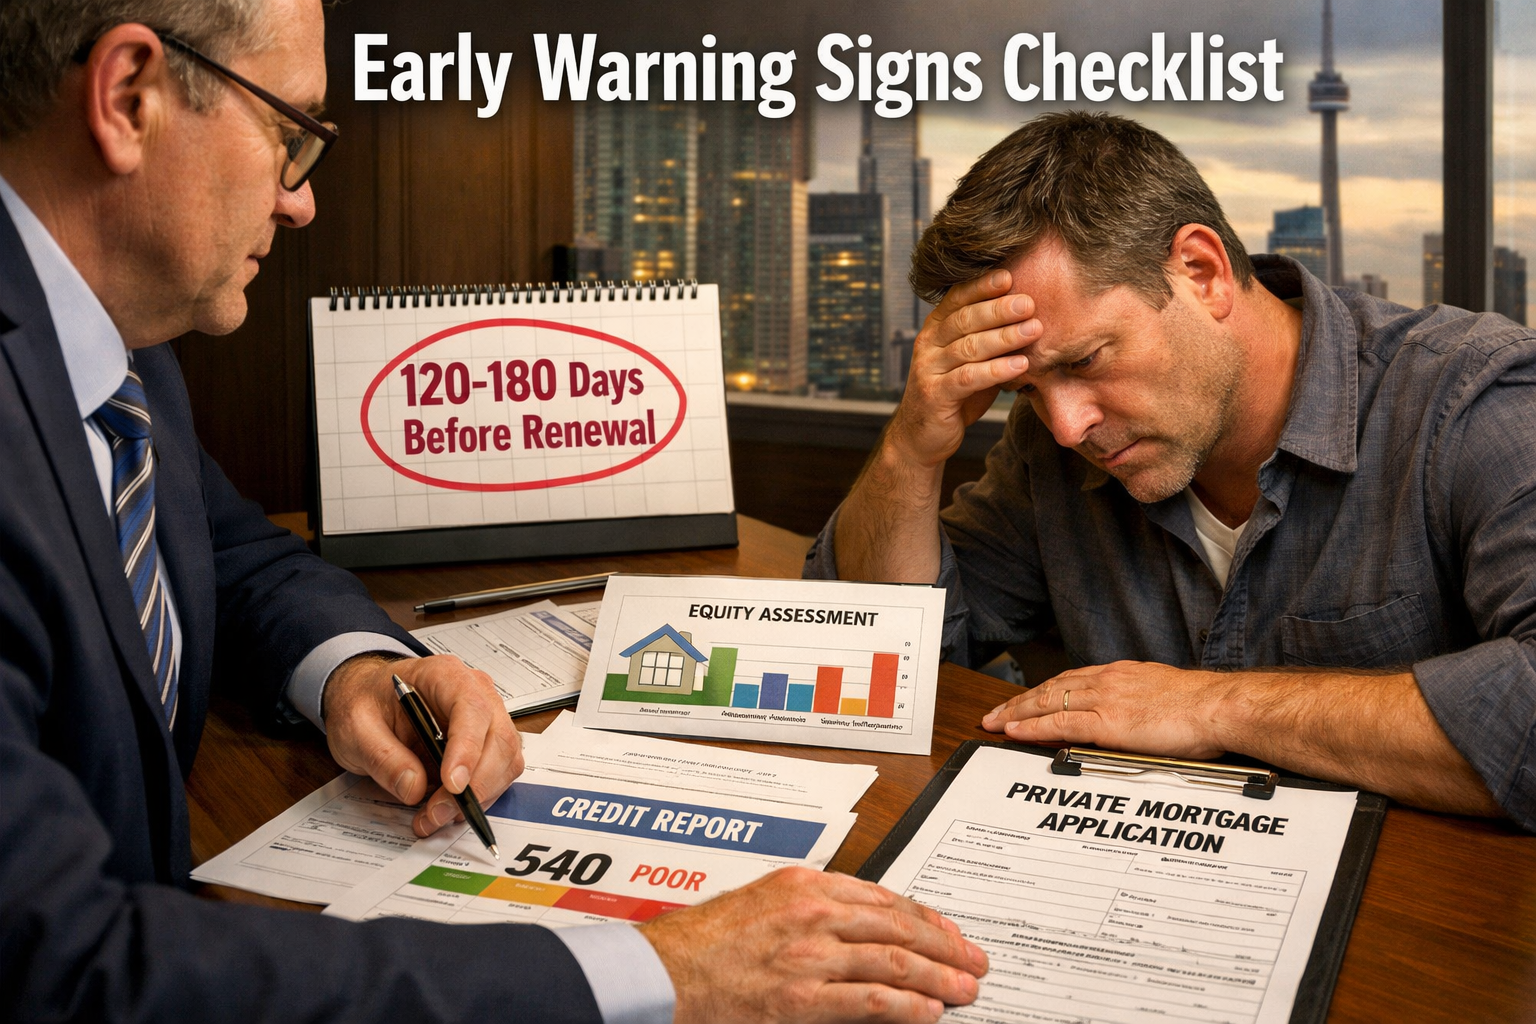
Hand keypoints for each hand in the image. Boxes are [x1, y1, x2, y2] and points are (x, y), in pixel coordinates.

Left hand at [322, 654, 522, 836]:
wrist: (368, 699)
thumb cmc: (366, 703)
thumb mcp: (355, 727)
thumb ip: (381, 756)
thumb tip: (414, 787)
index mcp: (444, 675)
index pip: (472, 708)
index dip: (467, 748)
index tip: (451, 784)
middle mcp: (475, 693)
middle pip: (499, 738)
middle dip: (474, 784)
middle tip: (437, 813)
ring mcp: (486, 718)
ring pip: (505, 761)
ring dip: (477, 796)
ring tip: (434, 816)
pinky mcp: (487, 744)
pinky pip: (498, 773)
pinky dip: (478, 797)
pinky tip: (446, 808)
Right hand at [639, 866, 987, 1023]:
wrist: (662, 973)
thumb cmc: (700, 942)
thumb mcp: (760, 900)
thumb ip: (807, 905)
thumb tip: (853, 921)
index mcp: (804, 883)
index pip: (883, 897)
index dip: (924, 916)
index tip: (947, 930)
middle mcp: (813, 912)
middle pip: (899, 927)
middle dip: (944, 945)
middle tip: (973, 960)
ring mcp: (810, 956)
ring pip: (894, 962)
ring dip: (938, 977)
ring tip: (964, 989)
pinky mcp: (802, 999)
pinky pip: (871, 1002)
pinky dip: (908, 1007)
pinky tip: (929, 1013)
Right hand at [886, 268, 1041, 468]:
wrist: (921, 436)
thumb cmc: (954, 394)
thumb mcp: (971, 361)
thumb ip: (991, 341)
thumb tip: (1032, 317)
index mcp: (936, 329)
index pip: (957, 298)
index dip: (982, 286)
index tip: (1010, 275)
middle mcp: (928, 344)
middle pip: (965, 319)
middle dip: (999, 308)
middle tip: (1029, 302)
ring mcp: (929, 369)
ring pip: (969, 346)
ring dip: (1004, 337)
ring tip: (1034, 330)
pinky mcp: (935, 395)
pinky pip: (968, 378)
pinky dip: (997, 370)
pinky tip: (1020, 364)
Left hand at [981, 660, 1233, 758]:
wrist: (1218, 707)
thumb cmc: (1202, 707)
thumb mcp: (1161, 694)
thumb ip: (1138, 701)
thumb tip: (1130, 715)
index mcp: (1120, 674)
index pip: (1069, 681)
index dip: (1042, 692)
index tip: (1024, 701)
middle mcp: (1107, 681)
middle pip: (1051, 688)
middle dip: (1019, 702)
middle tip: (995, 714)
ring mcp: (1105, 700)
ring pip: (1048, 703)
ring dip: (1016, 714)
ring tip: (994, 723)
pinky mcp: (1107, 722)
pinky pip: (1060, 723)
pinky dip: (1033, 727)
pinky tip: (1015, 732)